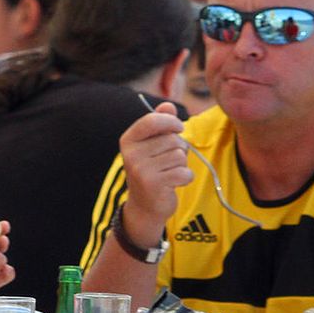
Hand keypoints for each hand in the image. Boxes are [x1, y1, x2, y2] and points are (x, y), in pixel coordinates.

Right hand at [118, 102, 192, 236]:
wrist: (144, 206)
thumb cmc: (152, 170)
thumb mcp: (152, 145)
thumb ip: (160, 123)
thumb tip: (168, 105)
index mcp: (128, 140)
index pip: (152, 120)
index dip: (171, 122)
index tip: (178, 128)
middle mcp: (131, 154)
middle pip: (172, 139)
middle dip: (178, 149)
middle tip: (168, 161)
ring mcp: (141, 170)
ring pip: (180, 156)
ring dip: (181, 164)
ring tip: (169, 172)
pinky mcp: (154, 184)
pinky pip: (184, 172)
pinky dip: (185, 178)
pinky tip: (173, 183)